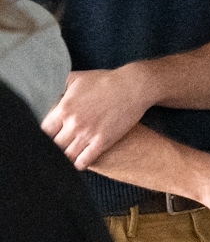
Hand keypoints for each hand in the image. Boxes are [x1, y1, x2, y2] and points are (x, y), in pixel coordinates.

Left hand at [43, 65, 160, 169]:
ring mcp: (88, 134)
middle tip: (57, 147)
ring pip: (67, 155)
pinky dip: (78, 164)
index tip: (49, 135)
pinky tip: (78, 162)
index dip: (44, 134)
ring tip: (66, 157)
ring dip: (65, 157)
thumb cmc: (106, 80)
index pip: (43, 130)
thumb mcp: (78, 78)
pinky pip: (85, 160)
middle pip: (54, 145)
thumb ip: (59, 86)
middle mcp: (73, 124)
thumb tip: (49, 92)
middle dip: (54, 146)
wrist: (134, 87)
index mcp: (64, 108)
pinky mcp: (103, 141)